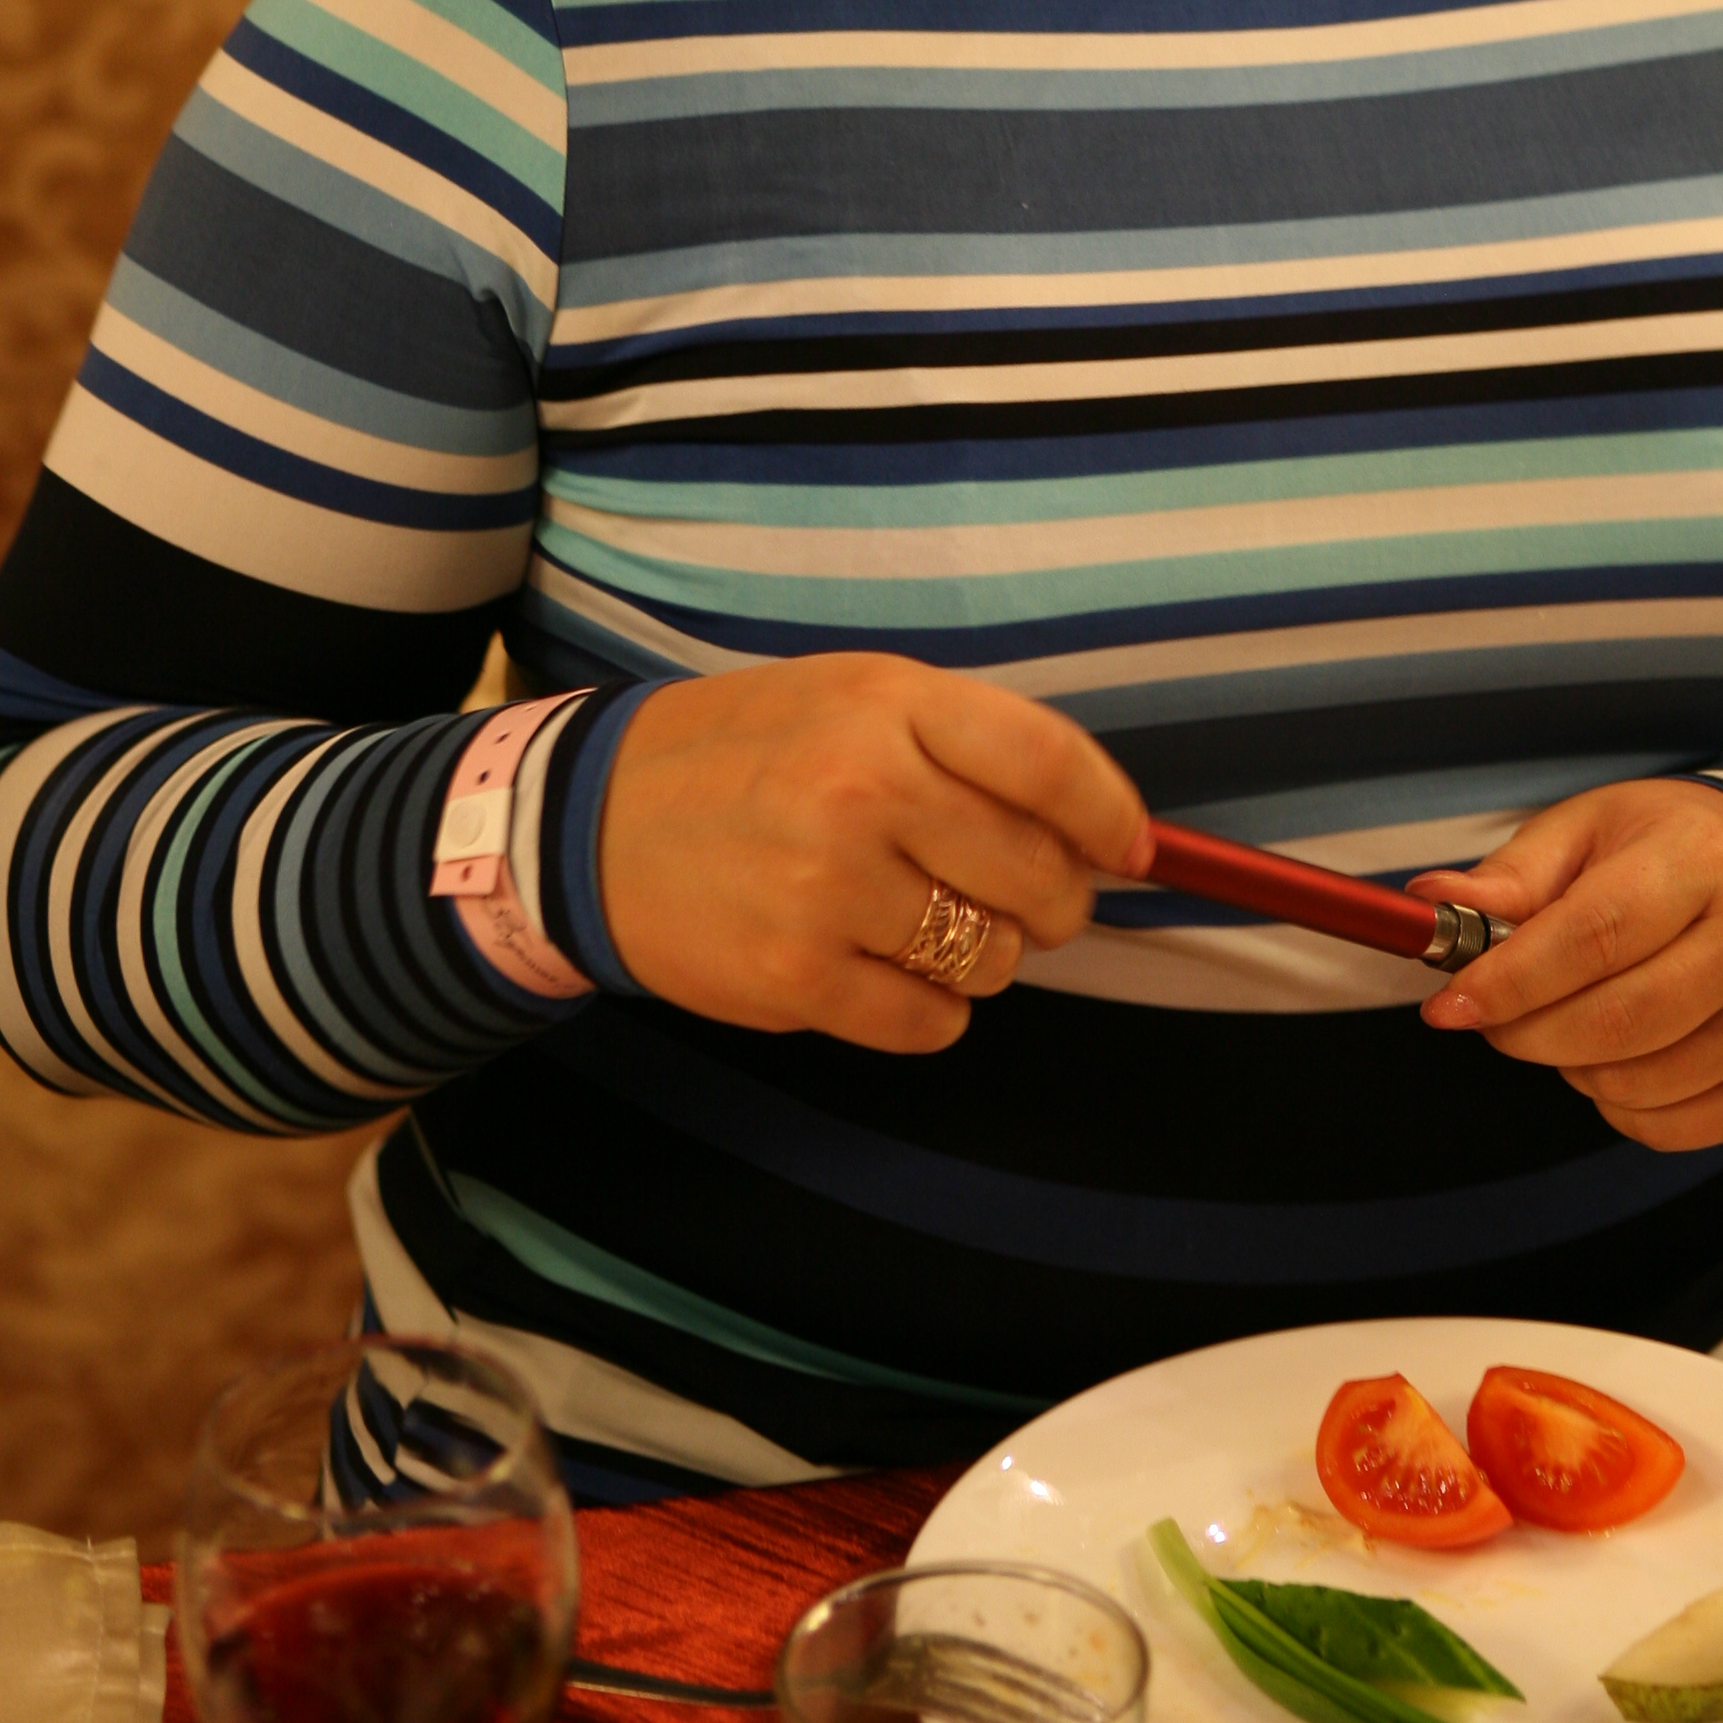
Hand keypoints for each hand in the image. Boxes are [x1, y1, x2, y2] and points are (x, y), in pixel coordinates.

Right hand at [599, 654, 1150, 1053]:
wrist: (592, 820)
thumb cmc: (747, 753)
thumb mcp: (852, 700)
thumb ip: (965, 747)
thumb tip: (1097, 829)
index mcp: (887, 703)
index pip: (1049, 763)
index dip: (1111, 817)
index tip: (1131, 848)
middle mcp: (862, 788)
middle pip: (1036, 875)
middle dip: (1052, 902)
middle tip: (1021, 899)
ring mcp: (828, 887)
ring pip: (992, 957)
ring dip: (984, 955)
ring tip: (924, 922)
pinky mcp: (796, 977)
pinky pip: (929, 1022)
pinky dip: (928, 1010)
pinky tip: (881, 969)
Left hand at [1412, 780, 1722, 1146]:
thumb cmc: (1665, 849)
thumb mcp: (1589, 830)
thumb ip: (1511, 875)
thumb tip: (1427, 904)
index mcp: (1702, 860)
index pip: (1594, 936)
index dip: (1510, 980)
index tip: (1447, 1005)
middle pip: (1613, 1023)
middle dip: (1525, 1032)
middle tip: (1490, 1016)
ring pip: (1633, 1083)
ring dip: (1569, 1065)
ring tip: (1570, 1017)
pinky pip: (1666, 1128)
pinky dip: (1616, 1103)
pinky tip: (1620, 1052)